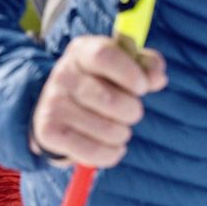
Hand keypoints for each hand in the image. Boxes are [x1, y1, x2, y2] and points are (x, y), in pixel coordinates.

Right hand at [30, 36, 166, 167]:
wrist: (58, 109)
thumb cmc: (102, 83)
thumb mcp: (123, 66)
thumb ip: (146, 66)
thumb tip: (157, 78)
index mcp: (82, 51)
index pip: (104, 56)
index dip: (129, 73)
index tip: (143, 87)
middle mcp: (63, 74)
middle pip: (111, 100)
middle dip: (132, 111)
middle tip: (130, 112)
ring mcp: (53, 103)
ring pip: (108, 130)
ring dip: (122, 134)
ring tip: (117, 129)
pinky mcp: (48, 131)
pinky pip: (95, 152)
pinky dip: (112, 154)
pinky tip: (111, 147)